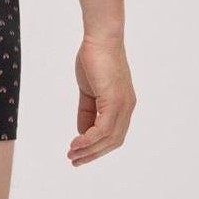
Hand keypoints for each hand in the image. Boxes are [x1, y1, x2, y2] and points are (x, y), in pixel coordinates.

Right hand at [68, 33, 135, 164]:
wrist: (100, 38)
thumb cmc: (94, 58)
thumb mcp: (89, 90)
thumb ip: (87, 111)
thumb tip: (83, 132)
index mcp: (123, 105)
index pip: (113, 135)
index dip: (98, 148)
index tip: (80, 154)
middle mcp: (127, 108)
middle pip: (113, 141)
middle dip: (93, 154)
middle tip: (74, 160)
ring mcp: (123, 105)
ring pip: (109, 138)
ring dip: (89, 150)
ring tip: (72, 154)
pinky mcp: (115, 101)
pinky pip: (103, 129)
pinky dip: (89, 139)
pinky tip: (76, 143)